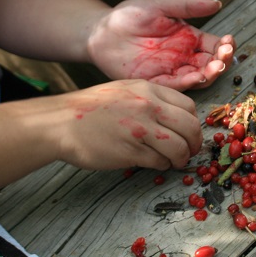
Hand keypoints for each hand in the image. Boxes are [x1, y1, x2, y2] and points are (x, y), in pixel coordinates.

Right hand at [55, 79, 202, 170]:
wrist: (61, 122)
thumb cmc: (90, 108)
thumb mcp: (123, 91)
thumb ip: (149, 99)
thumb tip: (173, 116)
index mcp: (148, 90)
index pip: (188, 106)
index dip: (193, 123)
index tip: (189, 132)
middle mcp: (148, 107)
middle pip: (190, 127)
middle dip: (194, 143)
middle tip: (190, 151)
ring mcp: (141, 129)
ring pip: (179, 147)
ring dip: (181, 158)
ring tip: (175, 162)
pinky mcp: (131, 151)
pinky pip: (160, 162)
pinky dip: (162, 166)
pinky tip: (155, 164)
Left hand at [87, 0, 235, 90]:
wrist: (101, 31)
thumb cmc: (129, 15)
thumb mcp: (161, 6)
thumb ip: (188, 6)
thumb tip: (217, 3)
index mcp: (188, 38)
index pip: (214, 45)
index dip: (225, 45)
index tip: (229, 41)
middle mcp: (184, 56)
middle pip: (211, 63)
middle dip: (222, 61)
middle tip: (225, 55)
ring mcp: (171, 70)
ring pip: (198, 77)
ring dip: (210, 74)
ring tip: (216, 66)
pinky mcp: (156, 81)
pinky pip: (176, 85)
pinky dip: (189, 83)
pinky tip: (197, 76)